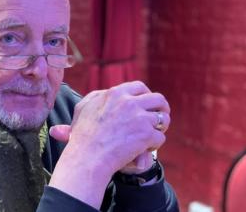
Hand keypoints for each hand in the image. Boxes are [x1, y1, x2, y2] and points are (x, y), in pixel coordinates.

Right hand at [48, 81, 169, 207]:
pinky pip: (160, 137)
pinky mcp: (146, 134)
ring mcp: (139, 117)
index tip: (146, 106)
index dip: (146, 96)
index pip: (139, 87)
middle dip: (161, 109)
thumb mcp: (83, 108)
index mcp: (115, 93)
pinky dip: (154, 145)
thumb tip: (104, 94)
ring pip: (163, 118)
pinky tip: (143, 150)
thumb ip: (96, 97)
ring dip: (160, 128)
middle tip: (159, 120)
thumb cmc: (81, 136)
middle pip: (158, 99)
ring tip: (152, 136)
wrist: (87, 157)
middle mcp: (129, 102)